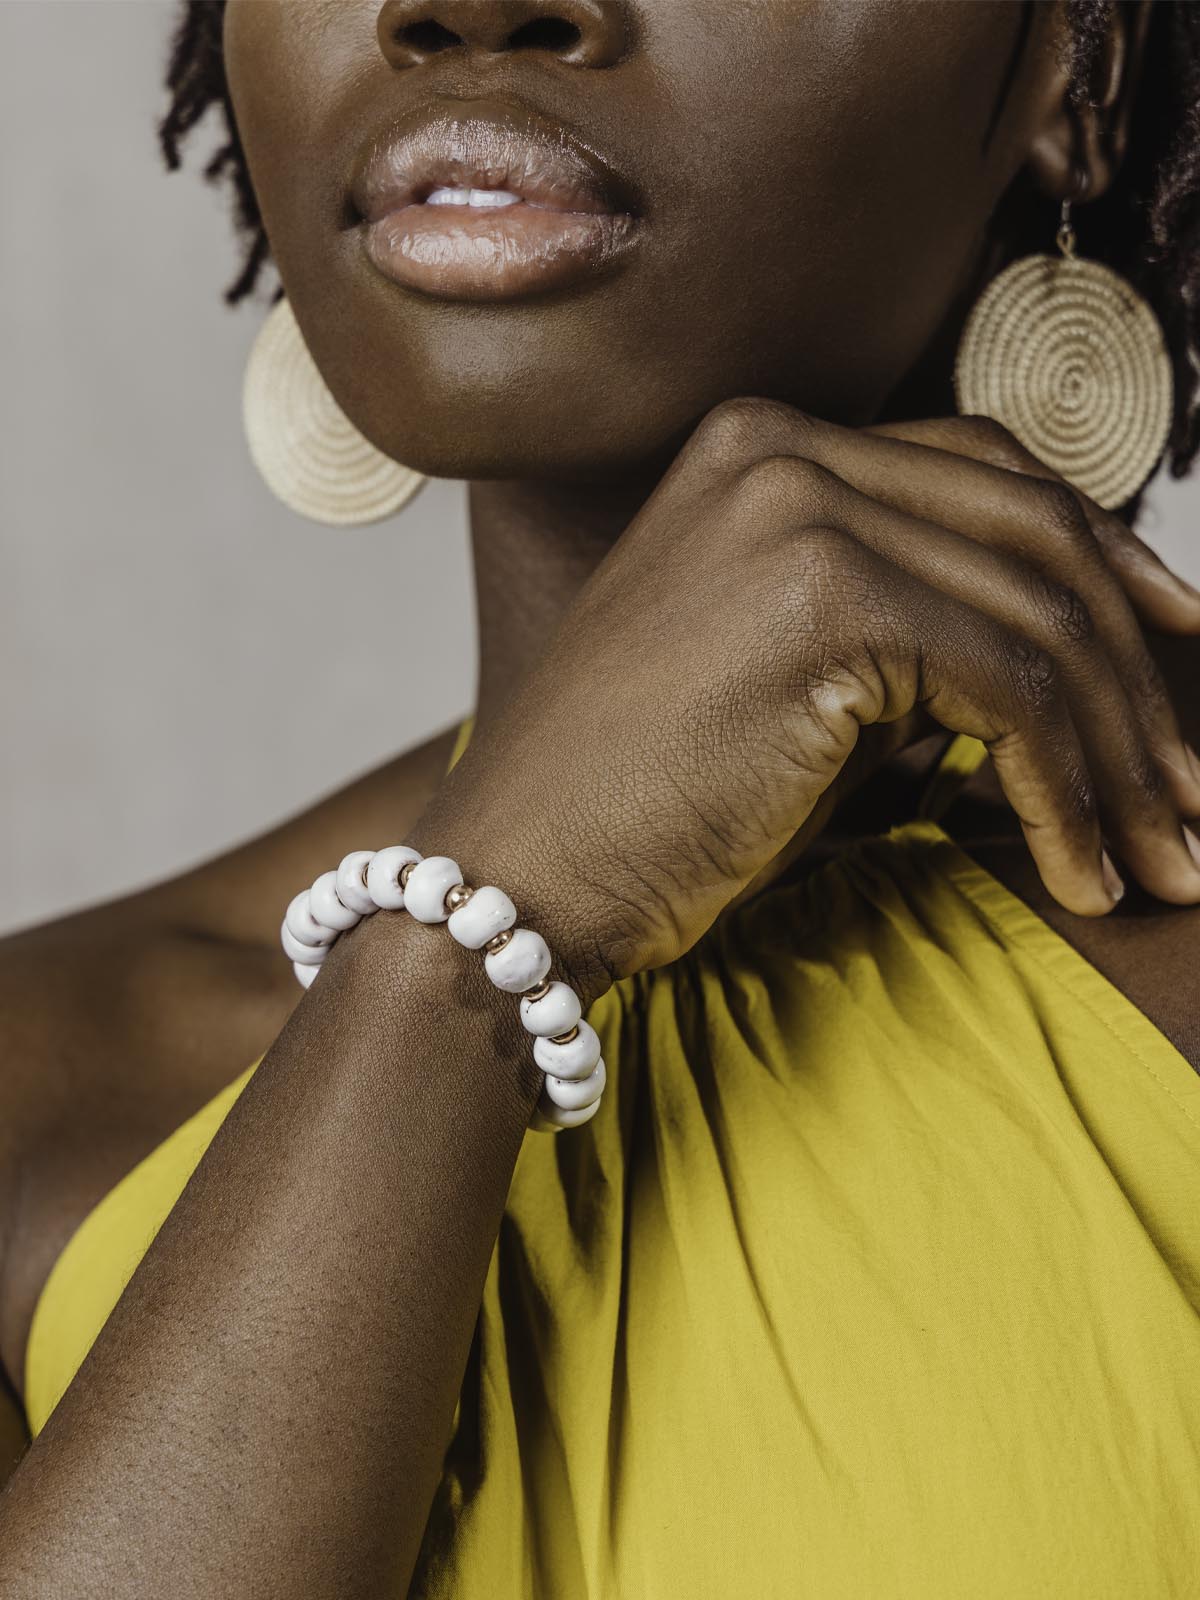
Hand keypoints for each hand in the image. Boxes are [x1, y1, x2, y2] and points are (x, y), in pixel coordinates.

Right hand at [417, 398, 1199, 1005]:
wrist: (517, 878)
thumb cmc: (641, 805)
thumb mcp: (787, 686)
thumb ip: (903, 637)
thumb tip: (1063, 671)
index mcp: (763, 446)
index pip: (988, 477)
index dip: (1107, 563)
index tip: (1179, 649)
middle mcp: (780, 448)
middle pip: (1037, 533)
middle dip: (1140, 676)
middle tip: (1191, 797)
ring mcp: (794, 507)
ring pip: (1040, 615)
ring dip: (1122, 754)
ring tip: (1161, 861)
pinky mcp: (818, 594)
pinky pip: (1008, 686)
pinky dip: (1069, 791)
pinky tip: (1084, 875)